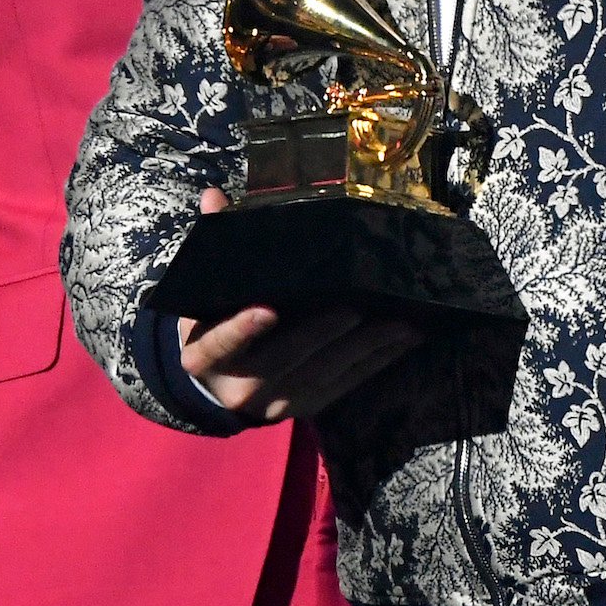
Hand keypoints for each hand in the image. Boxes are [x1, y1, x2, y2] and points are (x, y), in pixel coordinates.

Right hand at [179, 190, 421, 421]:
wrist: (219, 388)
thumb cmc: (215, 326)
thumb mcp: (205, 295)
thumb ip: (212, 245)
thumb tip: (214, 196)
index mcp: (205, 356)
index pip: (220, 343)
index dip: (242, 330)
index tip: (266, 310)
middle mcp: (239, 387)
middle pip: (282, 360)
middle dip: (321, 334)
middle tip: (354, 306)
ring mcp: (275, 403)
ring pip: (322, 374)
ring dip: (363, 348)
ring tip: (398, 323)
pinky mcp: (306, 409)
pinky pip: (344, 385)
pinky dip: (375, 363)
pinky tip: (401, 342)